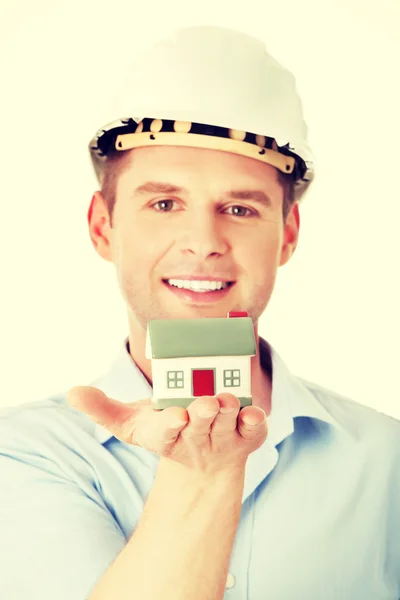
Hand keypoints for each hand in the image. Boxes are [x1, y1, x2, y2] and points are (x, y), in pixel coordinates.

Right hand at [66, 387, 267, 476]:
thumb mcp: (130, 423)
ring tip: (227, 398)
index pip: (166, 434)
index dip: (171, 426)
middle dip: (204, 415)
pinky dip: (256, 422)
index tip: (175, 418)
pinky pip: (254, 431)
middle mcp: (197, 439)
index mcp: (167, 436)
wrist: (204, 461)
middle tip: (206, 402)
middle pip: (200, 427)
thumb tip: (72, 392)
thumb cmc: (165, 432)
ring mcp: (224, 438)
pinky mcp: (247, 435)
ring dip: (230, 413)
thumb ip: (102, 409)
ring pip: (228, 426)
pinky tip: (255, 412)